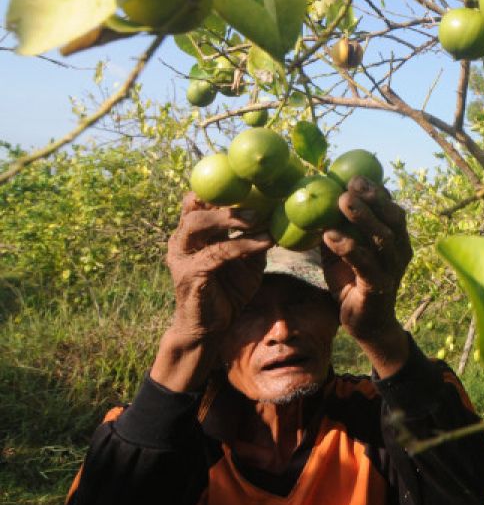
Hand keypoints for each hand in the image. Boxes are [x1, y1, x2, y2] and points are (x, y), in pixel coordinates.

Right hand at [152, 193, 271, 391]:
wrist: (209, 329)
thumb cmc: (228, 291)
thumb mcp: (246, 259)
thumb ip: (254, 237)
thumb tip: (280, 216)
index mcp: (193, 233)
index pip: (198, 199)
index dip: (219, 185)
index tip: (247, 175)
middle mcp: (182, 240)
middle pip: (194, 205)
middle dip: (223, 196)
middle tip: (255, 193)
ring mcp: (182, 257)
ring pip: (198, 225)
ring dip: (230, 217)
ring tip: (258, 216)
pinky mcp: (190, 275)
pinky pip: (218, 253)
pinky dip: (243, 245)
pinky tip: (265, 241)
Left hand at [321, 177, 412, 346]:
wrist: (367, 324)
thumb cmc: (353, 282)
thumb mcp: (344, 251)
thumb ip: (336, 228)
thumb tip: (314, 201)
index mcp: (396, 239)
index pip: (391, 209)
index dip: (377, 191)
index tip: (355, 177)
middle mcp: (400, 251)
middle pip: (393, 219)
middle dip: (373, 199)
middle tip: (350, 185)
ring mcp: (392, 270)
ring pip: (383, 239)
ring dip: (363, 217)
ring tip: (342, 201)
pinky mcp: (379, 287)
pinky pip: (366, 265)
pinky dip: (349, 248)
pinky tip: (330, 236)